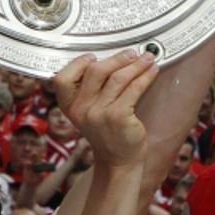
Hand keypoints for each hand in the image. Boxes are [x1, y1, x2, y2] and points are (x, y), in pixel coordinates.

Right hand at [52, 50, 158, 168]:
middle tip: (131, 54)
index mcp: (69, 106)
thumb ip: (91, 90)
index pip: (62, 78)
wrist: (118, 160)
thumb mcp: (89, 112)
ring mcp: (98, 113)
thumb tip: (113, 59)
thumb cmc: (107, 132)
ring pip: (118, 78)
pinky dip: (145, 77)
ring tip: (147, 59)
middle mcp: (81, 109)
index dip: (78, 63)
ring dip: (135, 65)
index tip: (94, 56)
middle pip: (95, 71)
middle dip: (117, 58)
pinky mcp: (118, 117)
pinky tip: (152, 71)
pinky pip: (133, 89)